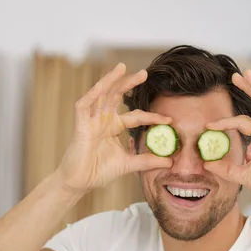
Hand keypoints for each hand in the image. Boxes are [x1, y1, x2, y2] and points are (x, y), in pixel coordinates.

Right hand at [57, 64, 172, 192]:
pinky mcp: (80, 125)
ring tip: (123, 67)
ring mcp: (91, 120)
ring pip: (101, 94)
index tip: (169, 119)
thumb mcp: (128, 164)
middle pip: (117, 96)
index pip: (135, 117)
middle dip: (129, 83)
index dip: (151, 117)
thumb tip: (170, 161)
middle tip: (145, 73)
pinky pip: (85, 105)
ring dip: (111, 80)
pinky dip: (93, 94)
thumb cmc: (99, 172)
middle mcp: (102, 120)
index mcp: (113, 127)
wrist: (80, 183)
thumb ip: (147, 161)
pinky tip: (102, 86)